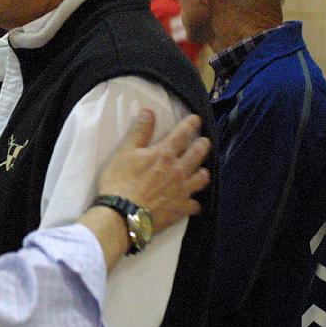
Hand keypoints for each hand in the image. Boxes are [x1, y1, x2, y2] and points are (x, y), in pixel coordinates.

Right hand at [96, 110, 209, 232]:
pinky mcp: (181, 209)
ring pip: (202, 179)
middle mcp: (178, 170)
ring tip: (202, 170)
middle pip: (197, 154)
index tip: (197, 119)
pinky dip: (194, 202)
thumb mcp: (125, 152)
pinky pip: (195, 205)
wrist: (123, 214)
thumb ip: (140, 132)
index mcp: (164, 154)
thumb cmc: (120, 181)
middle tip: (205, 141)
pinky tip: (192, 201)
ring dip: (203, 172)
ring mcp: (182, 191)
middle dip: (203, 145)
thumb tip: (149, 111)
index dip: (190, 124)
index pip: (182, 134)